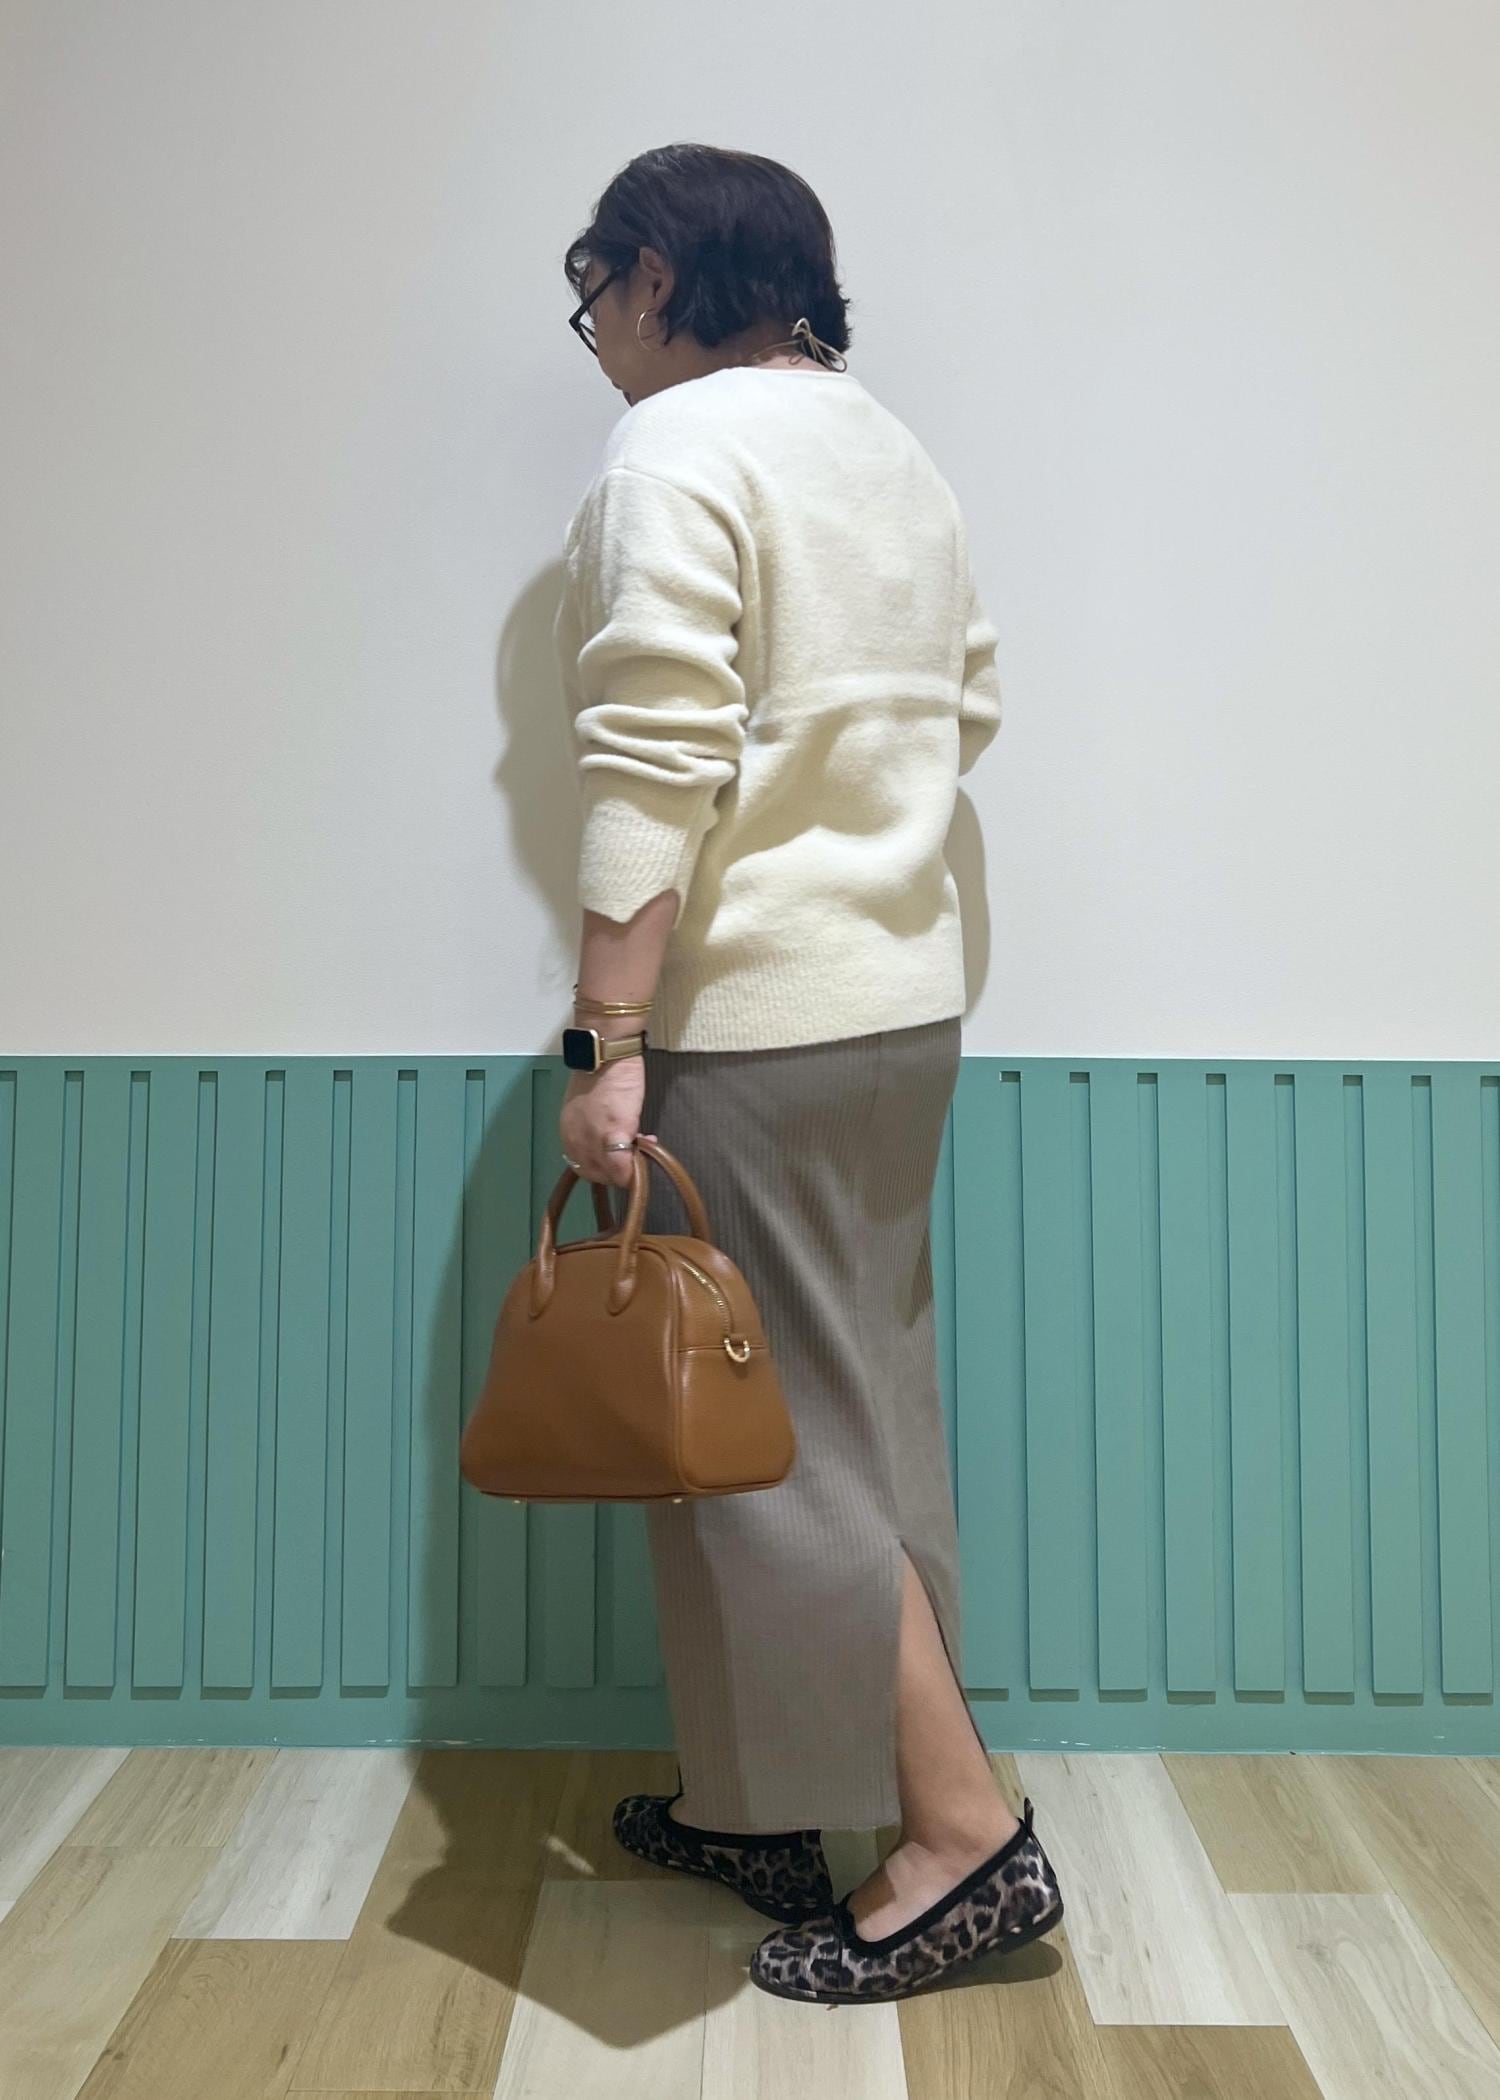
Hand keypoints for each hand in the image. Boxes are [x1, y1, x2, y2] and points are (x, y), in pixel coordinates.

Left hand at [560, 1056, 657, 1187]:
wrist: (607, 1054)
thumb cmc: (600, 1073)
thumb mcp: (586, 1108)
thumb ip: (593, 1127)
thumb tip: (610, 1140)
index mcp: (568, 1134)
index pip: (584, 1166)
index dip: (605, 1167)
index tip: (621, 1156)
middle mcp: (576, 1141)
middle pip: (596, 1175)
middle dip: (618, 1170)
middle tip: (635, 1155)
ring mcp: (593, 1140)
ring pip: (610, 1174)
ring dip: (629, 1168)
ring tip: (644, 1145)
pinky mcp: (614, 1133)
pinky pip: (623, 1167)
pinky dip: (634, 1168)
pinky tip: (649, 1148)